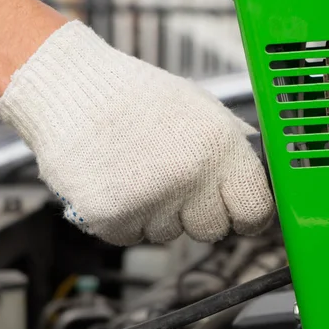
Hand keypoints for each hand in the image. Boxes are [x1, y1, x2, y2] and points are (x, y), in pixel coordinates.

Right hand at [0, 21, 273, 245]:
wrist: (72, 90)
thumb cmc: (135, 98)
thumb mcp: (200, 108)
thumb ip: (231, 150)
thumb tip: (256, 184)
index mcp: (219, 146)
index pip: (255, 210)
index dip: (248, 217)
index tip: (239, 217)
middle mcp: (190, 176)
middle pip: (212, 231)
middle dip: (197, 214)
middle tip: (172, 182)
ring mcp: (150, 200)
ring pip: (169, 235)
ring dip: (156, 213)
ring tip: (135, 171)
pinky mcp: (111, 217)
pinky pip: (131, 238)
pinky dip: (123, 218)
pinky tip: (114, 182)